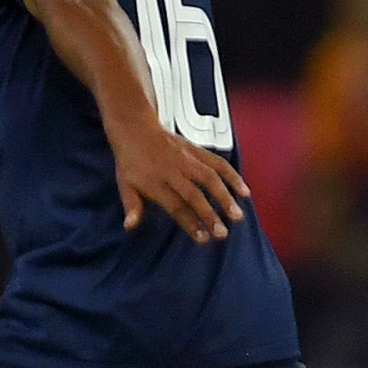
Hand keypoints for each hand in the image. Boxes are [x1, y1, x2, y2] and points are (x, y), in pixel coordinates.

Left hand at [106, 116, 249, 242]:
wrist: (136, 128)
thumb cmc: (130, 162)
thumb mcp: (124, 184)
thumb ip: (131, 206)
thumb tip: (129, 226)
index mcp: (154, 182)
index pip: (175, 205)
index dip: (190, 222)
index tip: (203, 238)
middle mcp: (173, 171)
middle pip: (194, 195)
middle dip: (210, 215)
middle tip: (222, 234)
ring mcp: (187, 159)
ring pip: (209, 178)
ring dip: (225, 196)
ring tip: (237, 215)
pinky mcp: (197, 150)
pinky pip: (217, 162)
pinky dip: (232, 176)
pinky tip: (244, 191)